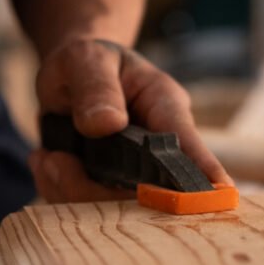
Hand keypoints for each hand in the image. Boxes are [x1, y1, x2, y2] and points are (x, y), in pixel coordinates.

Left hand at [29, 39, 231, 202]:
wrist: (72, 75)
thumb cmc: (89, 61)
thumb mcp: (86, 59)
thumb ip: (95, 86)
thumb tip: (107, 123)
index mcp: (164, 106)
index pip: (185, 142)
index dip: (201, 170)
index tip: (218, 195)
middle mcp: (156, 146)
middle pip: (144, 189)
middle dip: (93, 188)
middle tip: (53, 161)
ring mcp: (133, 171)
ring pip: (111, 204)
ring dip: (68, 188)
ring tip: (46, 157)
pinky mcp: (107, 186)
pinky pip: (84, 205)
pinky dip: (57, 188)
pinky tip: (45, 161)